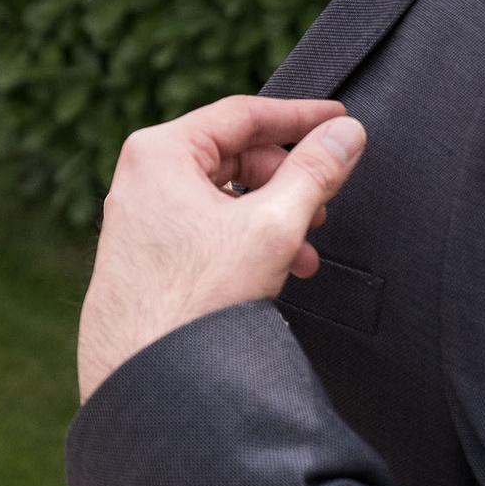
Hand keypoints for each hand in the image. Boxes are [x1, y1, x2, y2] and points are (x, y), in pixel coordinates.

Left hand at [76, 96, 365, 402]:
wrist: (141, 372)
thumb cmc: (191, 300)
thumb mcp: (272, 227)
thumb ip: (315, 173)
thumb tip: (345, 135)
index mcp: (160, 151)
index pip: (243, 114)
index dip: (300, 116)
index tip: (340, 121)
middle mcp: (141, 176)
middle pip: (233, 154)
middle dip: (286, 179)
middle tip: (326, 199)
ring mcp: (139, 214)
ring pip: (222, 194)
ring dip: (272, 215)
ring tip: (304, 250)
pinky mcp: (145, 251)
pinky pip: (204, 225)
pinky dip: (245, 238)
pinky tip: (275, 269)